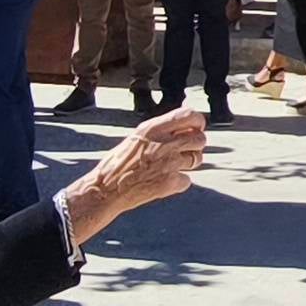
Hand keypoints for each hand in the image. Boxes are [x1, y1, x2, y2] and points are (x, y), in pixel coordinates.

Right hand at [76, 107, 208, 217]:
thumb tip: (183, 125)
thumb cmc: (117, 164)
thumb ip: (160, 130)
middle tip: (184, 151)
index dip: (197, 122)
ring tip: (171, 167)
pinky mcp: (170, 183)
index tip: (196, 128)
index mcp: (153, 128)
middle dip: (195, 145)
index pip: (190, 115)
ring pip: (197, 159)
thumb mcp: (137, 137)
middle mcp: (164, 143)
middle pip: (199, 138)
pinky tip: (163, 182)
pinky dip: (178, 183)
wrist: (105, 190)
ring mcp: (169, 163)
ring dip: (189, 163)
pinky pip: (187, 180)